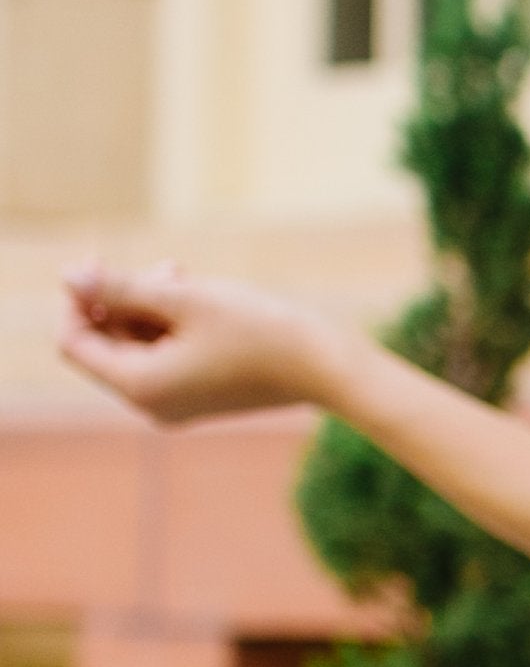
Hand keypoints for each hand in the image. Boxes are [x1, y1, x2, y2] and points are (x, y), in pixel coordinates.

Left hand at [59, 261, 335, 427]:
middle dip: (121, 302)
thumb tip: (68, 276)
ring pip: (135, 347)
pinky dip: (169, 327)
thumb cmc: (257, 330)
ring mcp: (174, 405)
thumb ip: (121, 288)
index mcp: (140, 386)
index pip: (75, 342)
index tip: (100, 262)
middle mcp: (150, 404)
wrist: (323, 367)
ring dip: (148, 308)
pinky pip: (163, 358)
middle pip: (105, 346)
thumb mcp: (185, 299)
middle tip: (166, 269)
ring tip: (186, 279)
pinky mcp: (197, 397)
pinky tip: (197, 300)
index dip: (78, 299)